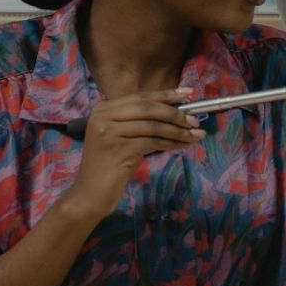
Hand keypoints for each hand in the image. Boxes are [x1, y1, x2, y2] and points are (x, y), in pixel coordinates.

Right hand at [63, 89, 203, 220]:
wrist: (90, 193)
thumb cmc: (110, 165)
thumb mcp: (122, 137)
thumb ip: (140, 121)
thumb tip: (177, 112)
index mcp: (103, 108)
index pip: (140, 97)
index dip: (166, 94)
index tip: (188, 93)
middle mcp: (103, 116)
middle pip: (147, 108)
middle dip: (175, 113)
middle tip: (196, 120)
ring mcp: (109, 132)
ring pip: (152, 126)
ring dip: (177, 131)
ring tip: (195, 135)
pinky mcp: (118, 149)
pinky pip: (152, 142)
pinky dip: (170, 143)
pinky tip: (181, 146)